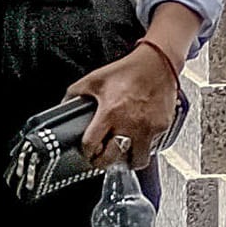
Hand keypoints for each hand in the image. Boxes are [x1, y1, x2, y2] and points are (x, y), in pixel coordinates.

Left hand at [69, 42, 181, 170]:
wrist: (157, 64)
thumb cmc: (127, 71)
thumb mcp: (94, 80)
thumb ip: (74, 94)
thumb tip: (62, 106)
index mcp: (110, 112)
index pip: (92, 144)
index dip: (86, 152)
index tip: (88, 152)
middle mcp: (130, 123)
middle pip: (112, 158)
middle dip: (103, 162)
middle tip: (101, 159)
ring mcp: (148, 128)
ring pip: (137, 160)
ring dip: (128, 161)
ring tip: (122, 154)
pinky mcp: (162, 128)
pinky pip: (152, 147)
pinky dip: (144, 147)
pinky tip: (137, 139)